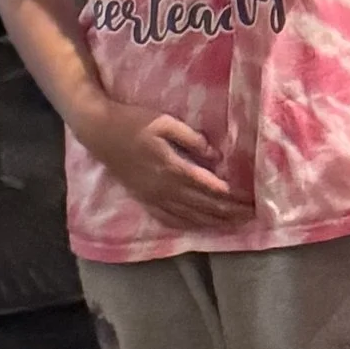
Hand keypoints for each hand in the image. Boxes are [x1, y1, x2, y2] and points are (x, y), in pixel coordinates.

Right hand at [74, 100, 250, 231]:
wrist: (98, 131)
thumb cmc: (133, 121)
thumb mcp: (164, 121)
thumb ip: (191, 138)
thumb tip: (216, 156)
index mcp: (171, 167)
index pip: (208, 187)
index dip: (230, 197)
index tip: (250, 201)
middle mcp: (163, 187)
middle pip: (202, 205)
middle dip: (228, 212)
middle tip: (251, 217)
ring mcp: (152, 196)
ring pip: (188, 216)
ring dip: (213, 222)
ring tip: (234, 225)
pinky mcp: (143, 199)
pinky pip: (168, 218)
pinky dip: (187, 225)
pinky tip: (199, 227)